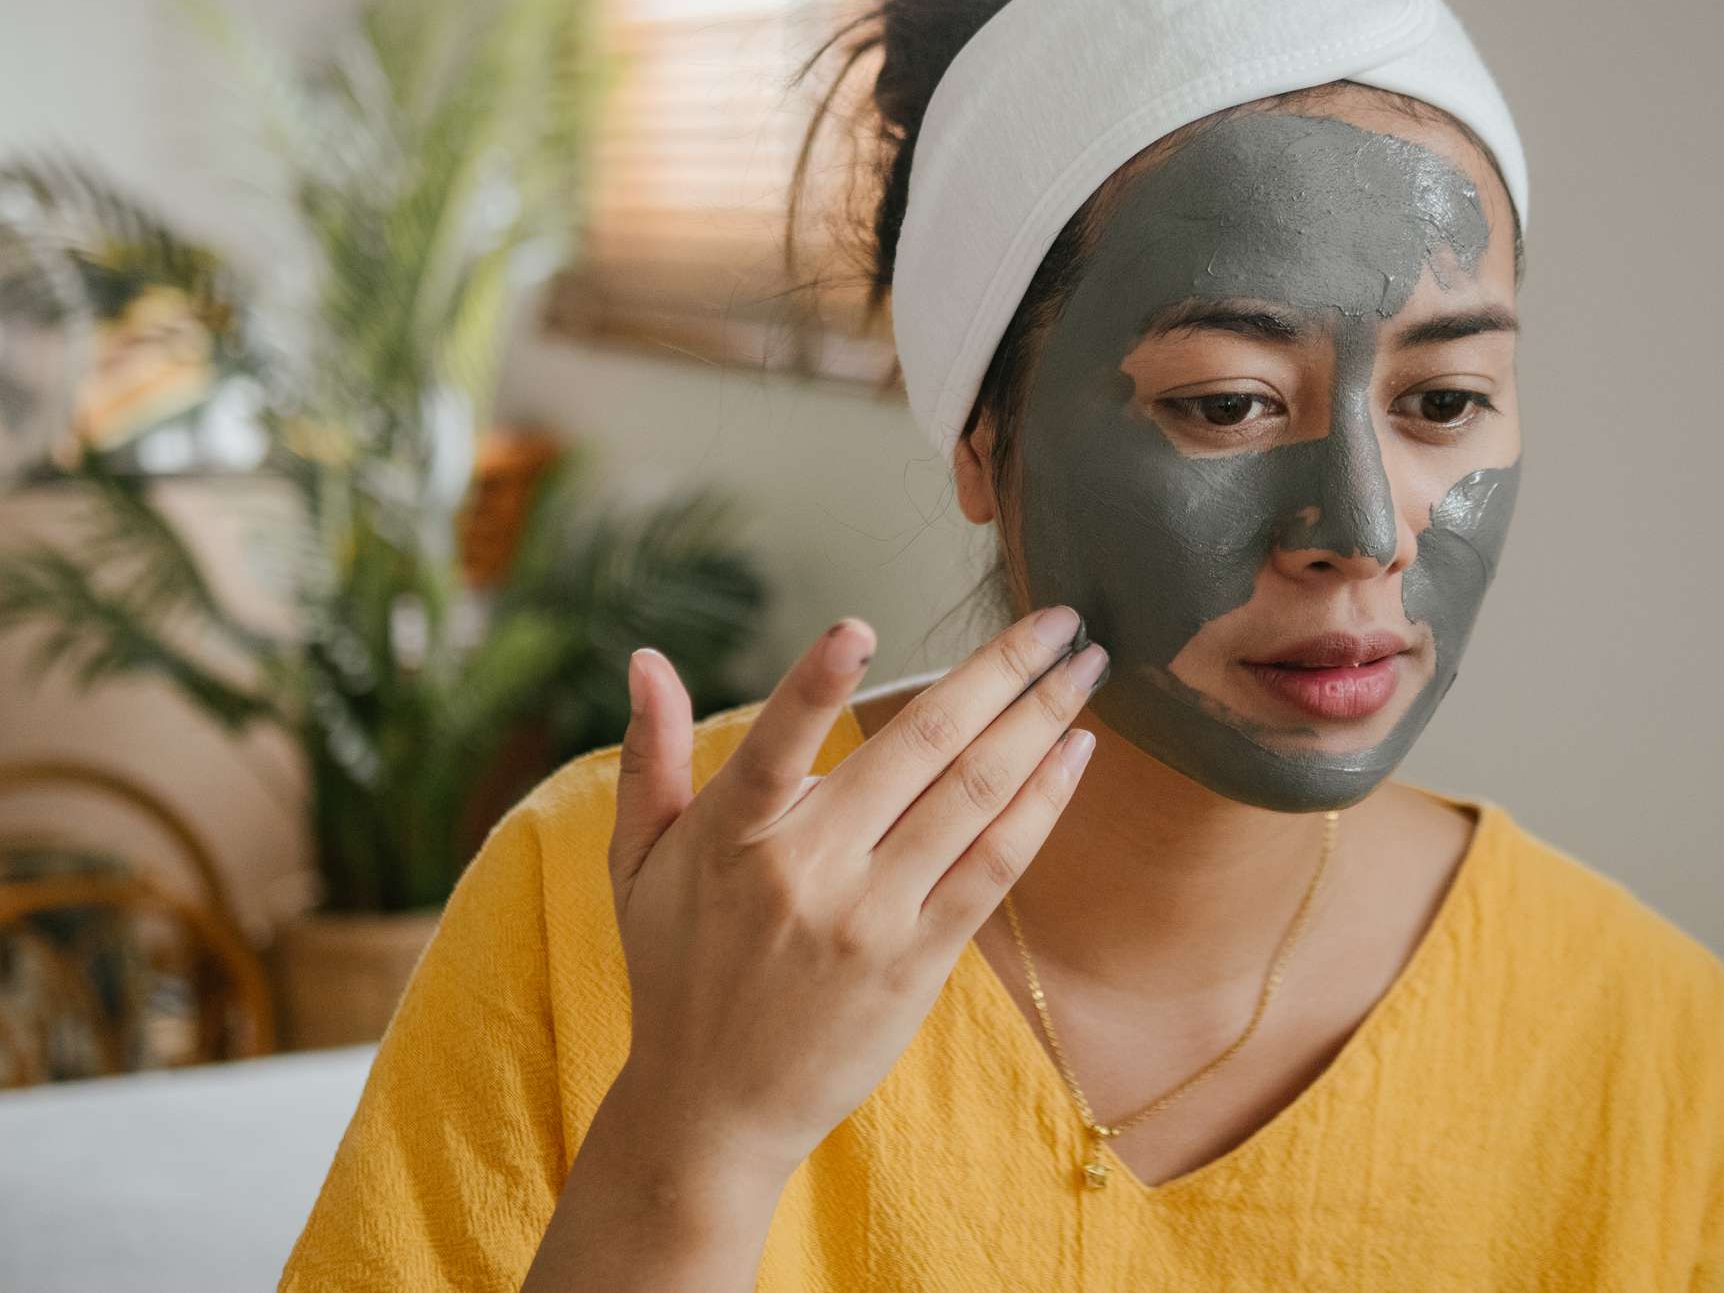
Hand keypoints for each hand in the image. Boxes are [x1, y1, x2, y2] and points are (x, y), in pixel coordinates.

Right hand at [607, 607, 1105, 1180]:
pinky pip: (993, 867)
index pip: (777, 744)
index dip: (815, 684)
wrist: (715, 1108)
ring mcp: (870, 916)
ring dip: (1041, 719)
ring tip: (1087, 663)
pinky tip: (1074, 752)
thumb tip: (644, 658)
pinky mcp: (918, 960)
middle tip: (1058, 616)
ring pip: (973, 794)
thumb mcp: (635, 861)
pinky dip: (1040, 803)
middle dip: (1001, 669)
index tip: (861, 626)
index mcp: (732, 834)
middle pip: (920, 746)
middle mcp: (807, 870)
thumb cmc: (676, 968)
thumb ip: (650, 754)